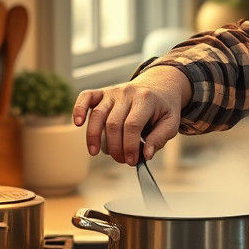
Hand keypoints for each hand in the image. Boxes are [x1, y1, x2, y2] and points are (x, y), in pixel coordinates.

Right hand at [72, 66, 191, 165]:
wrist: (159, 86)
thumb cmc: (163, 109)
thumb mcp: (171, 123)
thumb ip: (159, 139)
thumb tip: (146, 155)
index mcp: (146, 99)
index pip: (132, 125)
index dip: (129, 146)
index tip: (132, 161)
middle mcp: (127, 93)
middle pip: (113, 123)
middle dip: (115, 146)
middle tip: (121, 160)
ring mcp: (113, 91)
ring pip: (97, 114)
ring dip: (93, 136)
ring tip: (94, 152)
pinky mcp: (103, 92)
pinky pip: (86, 97)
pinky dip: (78, 108)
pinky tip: (77, 123)